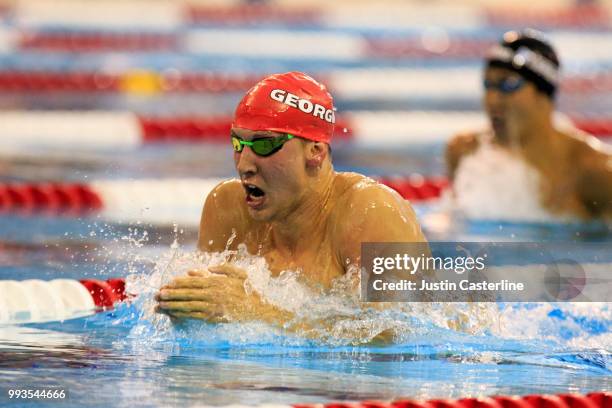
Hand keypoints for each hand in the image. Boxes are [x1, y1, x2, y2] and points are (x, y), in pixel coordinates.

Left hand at [156, 264, 288, 323]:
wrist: (257, 308)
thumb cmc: (247, 289)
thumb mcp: (237, 273)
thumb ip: (220, 268)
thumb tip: (198, 270)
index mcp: (216, 281)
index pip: (192, 281)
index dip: (178, 283)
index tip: (166, 284)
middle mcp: (211, 293)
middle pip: (186, 293)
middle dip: (170, 294)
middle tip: (157, 294)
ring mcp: (211, 305)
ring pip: (187, 304)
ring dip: (172, 305)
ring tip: (160, 305)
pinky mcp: (212, 316)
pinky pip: (193, 315)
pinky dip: (182, 315)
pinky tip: (173, 315)